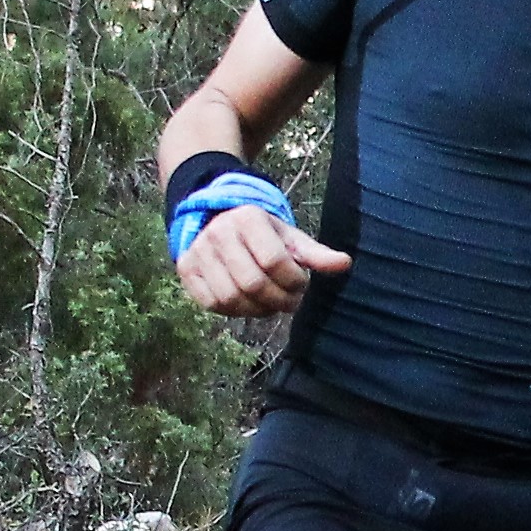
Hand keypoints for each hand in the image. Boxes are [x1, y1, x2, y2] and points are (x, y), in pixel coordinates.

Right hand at [177, 203, 349, 315]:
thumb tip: (345, 264)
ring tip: (271, 303)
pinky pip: (212, 304)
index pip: (274, 261)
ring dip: (258, 309)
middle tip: (290, 301)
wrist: (219, 222)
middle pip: (252, 283)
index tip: (301, 283)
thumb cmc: (263, 235)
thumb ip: (316, 254)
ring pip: (231, 298)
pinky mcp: (186, 269)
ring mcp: (198, 251)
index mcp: (247, 218)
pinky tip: (249, 304)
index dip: (293, 281)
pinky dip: (235, 311)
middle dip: (278, 300)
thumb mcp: (290, 238)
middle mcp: (218, 233)